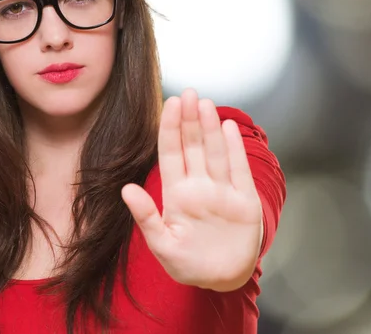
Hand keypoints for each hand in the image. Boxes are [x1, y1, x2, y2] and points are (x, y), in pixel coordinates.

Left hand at [121, 89, 262, 290]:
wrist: (223, 279)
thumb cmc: (188, 264)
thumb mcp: (162, 244)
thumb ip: (145, 217)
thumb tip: (125, 189)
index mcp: (177, 194)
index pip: (171, 153)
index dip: (170, 128)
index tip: (168, 103)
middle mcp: (200, 186)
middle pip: (193, 146)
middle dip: (189, 120)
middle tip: (187, 92)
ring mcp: (223, 191)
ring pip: (215, 152)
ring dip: (210, 129)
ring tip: (204, 104)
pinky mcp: (244, 200)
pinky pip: (238, 170)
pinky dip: (234, 150)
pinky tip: (228, 129)